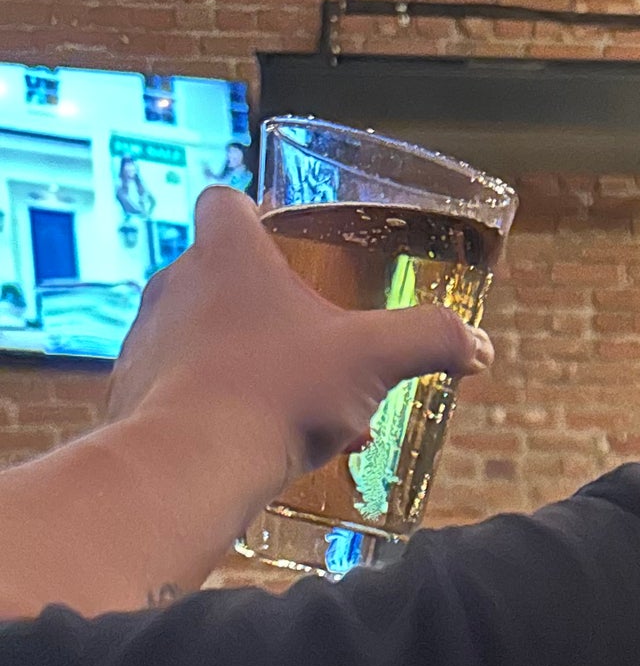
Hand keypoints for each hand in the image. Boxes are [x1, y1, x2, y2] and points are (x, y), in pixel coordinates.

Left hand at [106, 184, 493, 495]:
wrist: (191, 464)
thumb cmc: (278, 392)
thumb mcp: (373, 361)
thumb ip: (430, 341)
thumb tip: (479, 345)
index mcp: (228, 255)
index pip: (224, 202)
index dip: (252, 214)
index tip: (280, 238)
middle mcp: (175, 284)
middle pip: (216, 272)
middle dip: (262, 303)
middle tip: (308, 338)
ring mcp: (148, 339)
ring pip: (201, 335)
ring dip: (244, 358)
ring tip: (294, 403)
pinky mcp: (133, 393)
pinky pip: (183, 388)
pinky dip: (217, 404)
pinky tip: (258, 440)